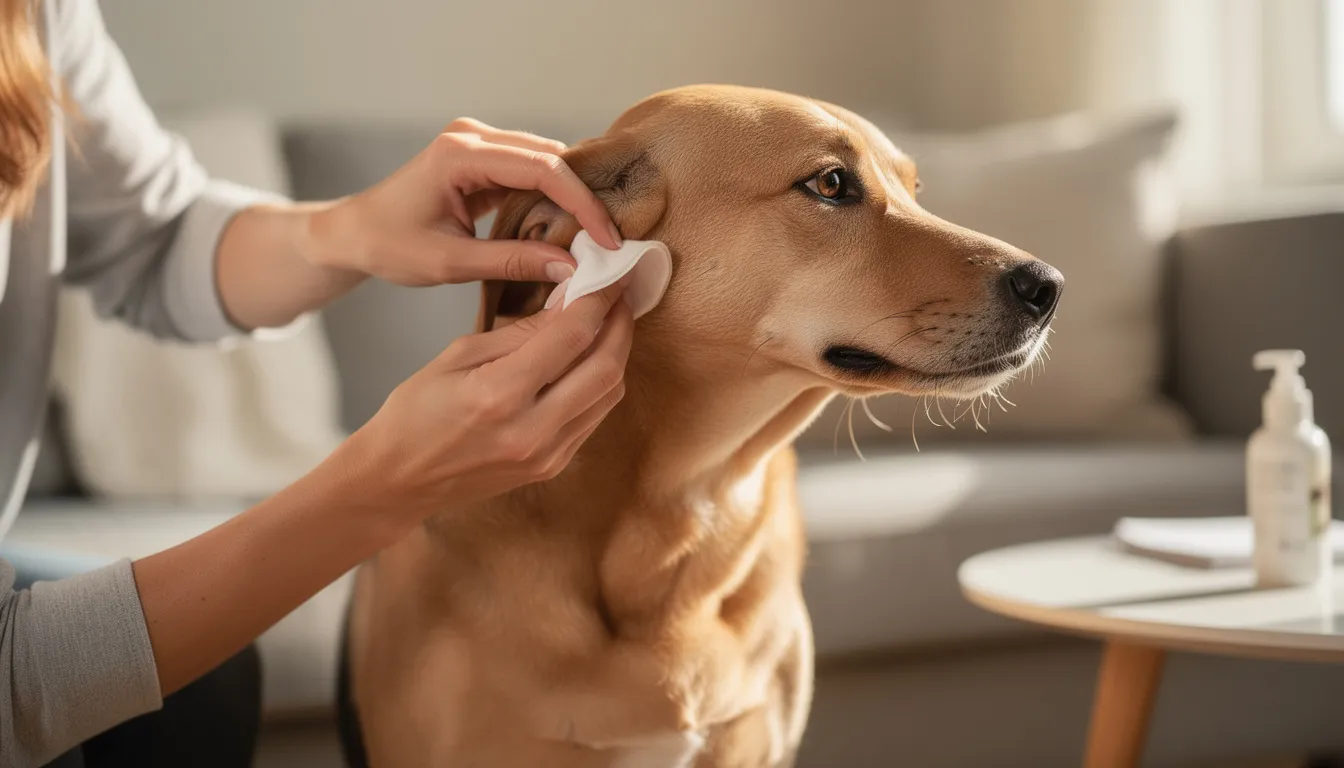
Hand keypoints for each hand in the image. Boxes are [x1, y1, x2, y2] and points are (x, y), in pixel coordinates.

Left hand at [305, 118, 622, 286]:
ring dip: (573, 196)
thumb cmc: (389, 245)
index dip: (582, 204)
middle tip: (612, 241)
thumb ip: (513, 262)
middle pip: (551, 158)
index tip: (609, 240)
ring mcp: (478, 142)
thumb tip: (571, 269)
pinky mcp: (483, 157)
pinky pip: (531, 170)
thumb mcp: (451, 263)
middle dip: (585, 198)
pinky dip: (555, 196)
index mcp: (460, 155)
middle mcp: (472, 137)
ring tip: (598, 236)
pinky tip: (571, 226)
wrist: (353, 233)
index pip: (542, 169)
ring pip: (546, 161)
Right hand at [334, 279, 633, 526]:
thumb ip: (521, 331)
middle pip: (606, 368)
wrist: (399, 480)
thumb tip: (569, 301)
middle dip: (621, 325)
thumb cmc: (416, 411)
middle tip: (618, 295)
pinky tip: (590, 360)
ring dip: (616, 353)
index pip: (572, 336)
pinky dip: (600, 383)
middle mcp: (531, 429)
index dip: (599, 300)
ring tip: (608, 322)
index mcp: (499, 394)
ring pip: (609, 395)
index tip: (610, 275)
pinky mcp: (552, 466)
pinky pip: (594, 417)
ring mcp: (547, 454)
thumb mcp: (459, 355)